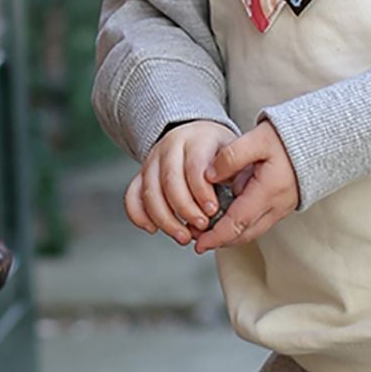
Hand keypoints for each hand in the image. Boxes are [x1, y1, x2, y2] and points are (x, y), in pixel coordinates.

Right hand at [125, 120, 233, 245]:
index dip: (202, 192)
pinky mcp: (141, 175)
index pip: (194, 166)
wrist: (197, 135)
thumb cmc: (218, 151)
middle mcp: (170, 147)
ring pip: (149, 191)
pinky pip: (132, 196)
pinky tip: (153, 229)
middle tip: (201, 227)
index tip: (212, 211)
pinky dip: (139, 215)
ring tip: (183, 236)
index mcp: (196, 140)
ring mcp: (152, 161)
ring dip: (165, 219)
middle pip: (169, 181)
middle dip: (185, 209)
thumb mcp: (233, 154)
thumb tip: (238, 205)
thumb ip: (235, 175)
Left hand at [191, 122, 298, 254]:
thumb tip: (209, 176)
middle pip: (243, 234)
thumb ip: (230, 157)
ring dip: (228, 235)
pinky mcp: (280, 206)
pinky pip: (257, 223)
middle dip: (219, 240)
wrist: (317, 140)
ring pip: (251, 231)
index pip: (238, 223)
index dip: (216, 236)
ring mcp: (280, 208)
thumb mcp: (257, 139)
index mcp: (268, 192)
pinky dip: (239, 226)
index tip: (200, 243)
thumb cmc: (287, 138)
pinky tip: (225, 218)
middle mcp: (276, 206)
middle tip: (197, 238)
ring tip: (206, 230)